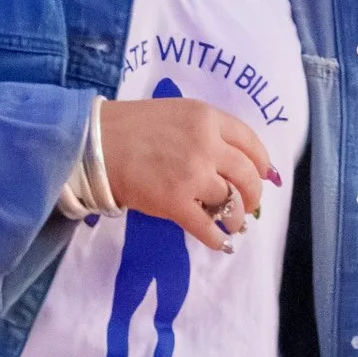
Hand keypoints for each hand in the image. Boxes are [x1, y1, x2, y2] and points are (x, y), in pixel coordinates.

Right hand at [98, 98, 276, 250]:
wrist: (94, 144)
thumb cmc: (132, 127)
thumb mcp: (178, 114)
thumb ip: (209, 132)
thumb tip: (242, 161)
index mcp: (207, 118)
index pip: (252, 144)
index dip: (262, 165)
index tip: (263, 177)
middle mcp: (206, 145)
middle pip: (248, 176)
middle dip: (254, 195)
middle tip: (248, 205)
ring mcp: (192, 175)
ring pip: (231, 203)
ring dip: (236, 218)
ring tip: (231, 223)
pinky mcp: (176, 203)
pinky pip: (208, 227)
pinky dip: (218, 239)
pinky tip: (221, 243)